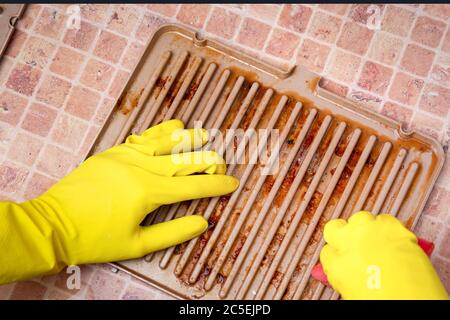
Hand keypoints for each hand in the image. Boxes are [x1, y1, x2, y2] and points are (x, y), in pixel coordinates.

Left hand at [1, 119, 238, 282]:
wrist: (52, 224)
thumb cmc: (95, 239)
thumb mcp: (137, 245)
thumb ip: (174, 232)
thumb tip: (203, 222)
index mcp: (149, 191)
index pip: (194, 185)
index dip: (217, 184)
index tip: (233, 183)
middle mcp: (141, 167)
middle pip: (184, 159)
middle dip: (209, 160)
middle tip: (221, 165)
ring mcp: (126, 156)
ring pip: (165, 141)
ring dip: (188, 137)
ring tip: (204, 134)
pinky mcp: (113, 152)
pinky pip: (143, 138)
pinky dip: (161, 132)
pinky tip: (172, 127)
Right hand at [320, 211, 447, 298]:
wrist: (411, 297)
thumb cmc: (384, 299)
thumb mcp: (352, 292)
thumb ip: (345, 276)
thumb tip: (349, 273)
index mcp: (336, 264)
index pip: (326, 252)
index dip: (335, 256)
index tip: (341, 259)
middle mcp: (349, 243)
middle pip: (334, 227)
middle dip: (340, 234)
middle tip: (350, 244)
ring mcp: (370, 232)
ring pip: (359, 218)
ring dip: (363, 228)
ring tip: (372, 240)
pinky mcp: (392, 226)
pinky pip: (384, 219)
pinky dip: (386, 226)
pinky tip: (391, 238)